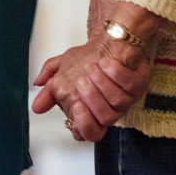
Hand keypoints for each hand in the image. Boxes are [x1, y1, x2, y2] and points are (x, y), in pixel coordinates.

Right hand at [35, 37, 151, 139]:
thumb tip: (37, 107)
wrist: (107, 41)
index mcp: (89, 112)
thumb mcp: (60, 74)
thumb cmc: (86, 59)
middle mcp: (109, 109)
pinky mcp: (138, 84)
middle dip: (92, 101)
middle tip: (81, 83)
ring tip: (92, 67)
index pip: (87, 133)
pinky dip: (117, 73)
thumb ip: (48, 92)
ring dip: (102, 83)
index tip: (77, 106)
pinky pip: (130, 85)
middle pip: (103, 120)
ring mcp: (126, 98)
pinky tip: (106, 63)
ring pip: (118, 103)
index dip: (83, 124)